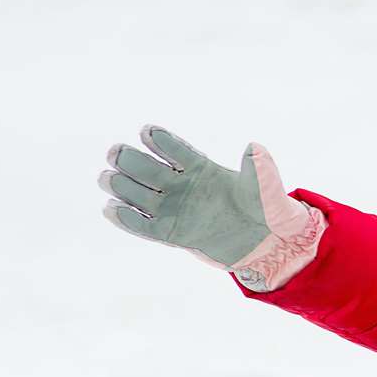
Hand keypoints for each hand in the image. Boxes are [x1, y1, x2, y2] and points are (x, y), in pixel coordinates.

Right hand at [99, 126, 323, 290]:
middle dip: (128, 159)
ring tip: (109, 178)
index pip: (175, 149)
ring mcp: (173, 208)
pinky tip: (111, 210)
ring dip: (120, 185)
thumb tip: (254, 147)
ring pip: (138, 194)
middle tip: (116, 154)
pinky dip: (127, 219)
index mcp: (201, 168)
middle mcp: (181, 185)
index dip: (160, 140)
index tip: (147, 132)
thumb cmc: (266, 210)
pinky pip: (144, 226)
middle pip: (146, 168)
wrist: (265, 244)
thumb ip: (260, 170)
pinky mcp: (171, 233)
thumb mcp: (267, 190)